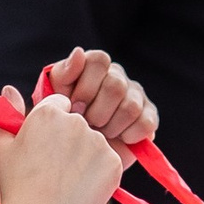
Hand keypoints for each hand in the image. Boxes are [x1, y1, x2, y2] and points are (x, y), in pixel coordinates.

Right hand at [0, 91, 122, 203]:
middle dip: (72, 139)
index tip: (48, 144)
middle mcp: (76, 121)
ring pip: (95, 143)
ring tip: (68, 181)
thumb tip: (9, 90)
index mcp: (48, 113)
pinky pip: (108, 163)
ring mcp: (98, 141)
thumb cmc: (18, 184)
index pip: (59, 105)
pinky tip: (81, 188)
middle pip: (79, 123)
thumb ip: (11, 114)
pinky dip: (99, 174)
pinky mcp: (114, 161)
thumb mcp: (5, 146)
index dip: (54, 124)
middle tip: (58, 167)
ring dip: (86, 157)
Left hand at [38, 47, 155, 150]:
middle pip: (116, 86)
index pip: (100, 60)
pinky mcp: (149, 117)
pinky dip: (128, 136)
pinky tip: (116, 139)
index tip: (73, 106)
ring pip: (130, 107)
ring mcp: (136, 95)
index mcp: (95, 66)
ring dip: (110, 127)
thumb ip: (64, 73)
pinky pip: (146, 124)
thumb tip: (79, 53)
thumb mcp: (54, 95)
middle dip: (96, 112)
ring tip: (99, 134)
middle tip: (85, 124)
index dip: (86, 86)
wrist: (74, 150)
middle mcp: (118, 76)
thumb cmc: (62, 119)